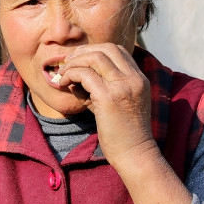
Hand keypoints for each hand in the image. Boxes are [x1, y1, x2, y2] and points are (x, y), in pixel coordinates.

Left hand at [54, 43, 191, 203]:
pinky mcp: (109, 98)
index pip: (117, 50)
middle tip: (67, 63)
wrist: (136, 155)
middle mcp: (134, 79)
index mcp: (140, 79)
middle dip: (82, 52)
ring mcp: (123, 86)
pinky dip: (71, 74)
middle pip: (106, 48)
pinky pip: (85, 74)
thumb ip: (104, 88)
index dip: (95, 50)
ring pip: (94, 57)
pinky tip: (64, 84)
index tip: (79, 60)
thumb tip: (78, 77)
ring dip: (74, 63)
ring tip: (63, 75)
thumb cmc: (125, 134)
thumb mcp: (119, 104)